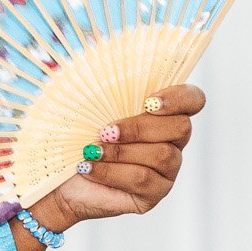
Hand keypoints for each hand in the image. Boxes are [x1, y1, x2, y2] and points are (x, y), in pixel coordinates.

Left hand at [28, 82, 205, 238]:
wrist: (58, 180)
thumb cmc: (76, 138)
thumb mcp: (89, 107)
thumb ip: (108, 88)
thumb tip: (105, 55)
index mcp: (164, 114)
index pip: (193, 99)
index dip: (179, 98)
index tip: (149, 102)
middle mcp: (173, 141)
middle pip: (180, 127)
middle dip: (139, 127)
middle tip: (104, 131)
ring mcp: (168, 170)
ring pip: (160, 155)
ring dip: (120, 152)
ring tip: (91, 151)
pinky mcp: (154, 194)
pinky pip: (143, 179)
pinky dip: (112, 171)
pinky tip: (89, 167)